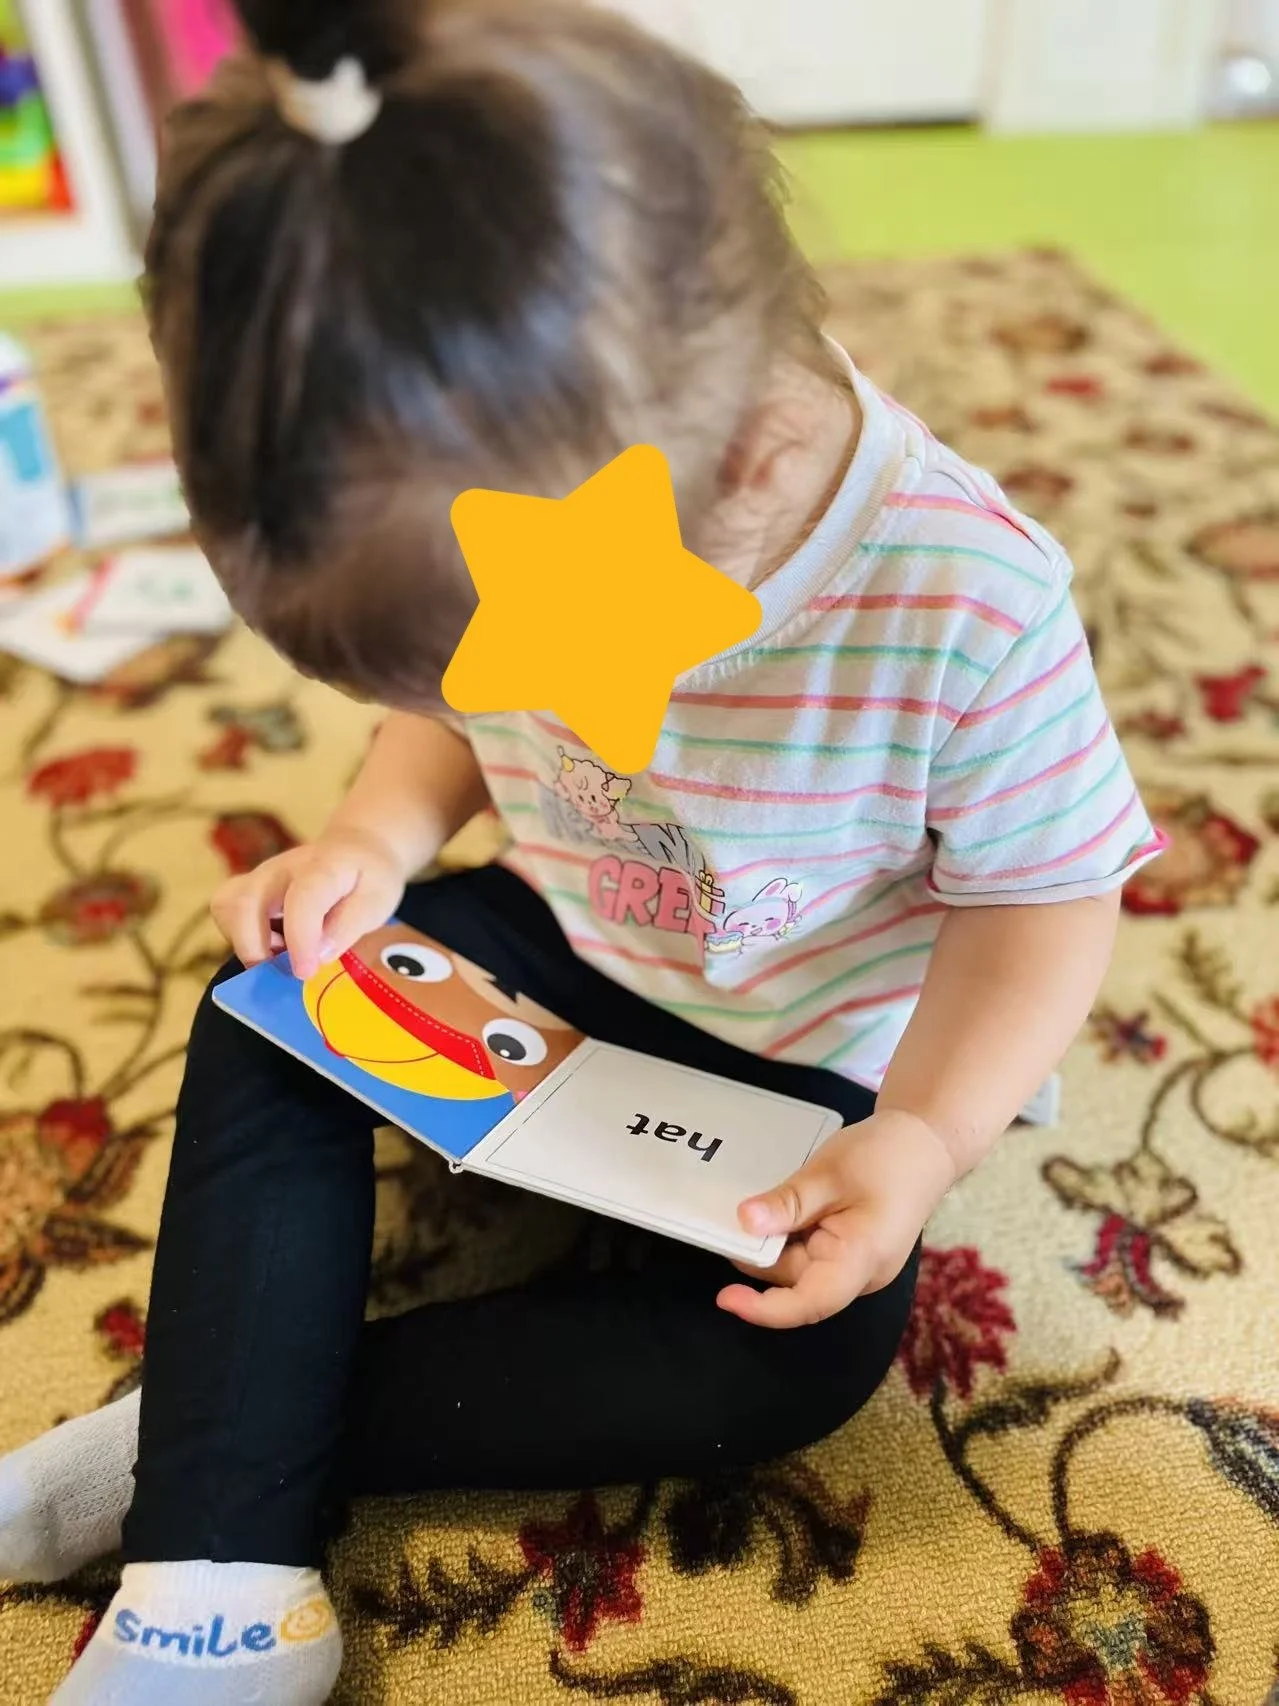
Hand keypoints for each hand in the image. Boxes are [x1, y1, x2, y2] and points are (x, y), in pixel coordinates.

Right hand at [211, 826, 407, 978]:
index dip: (300, 940)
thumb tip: (319, 955)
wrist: (355, 848)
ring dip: (246, 944)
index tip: (305, 972)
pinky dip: (243, 939)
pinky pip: (226, 915)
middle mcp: (280, 869)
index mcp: (321, 868)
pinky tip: (274, 946)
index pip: (301, 900)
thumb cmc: (369, 877)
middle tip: (288, 971)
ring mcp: (259, 877)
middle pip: (241, 903)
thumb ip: (350, 925)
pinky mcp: (247, 890)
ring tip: (281, 956)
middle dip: (255, 949)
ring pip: (226, 908)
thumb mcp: (378, 900)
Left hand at [718, 1108, 956, 1328]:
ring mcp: (858, 1266)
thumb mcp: (830, 1172)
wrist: (928, 1142)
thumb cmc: (885, 1155)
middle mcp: (861, 1276)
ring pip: (801, 1268)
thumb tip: (744, 1223)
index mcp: (861, 1260)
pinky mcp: (853, 1252)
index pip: (808, 1303)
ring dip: (775, 1242)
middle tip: (726, 1218)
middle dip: (761, 1255)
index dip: (764, 1309)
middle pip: (797, 1281)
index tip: (725, 1299)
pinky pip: (812, 1254)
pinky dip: (789, 1236)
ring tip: (753, 1205)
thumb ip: (789, 1202)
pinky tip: (777, 1208)